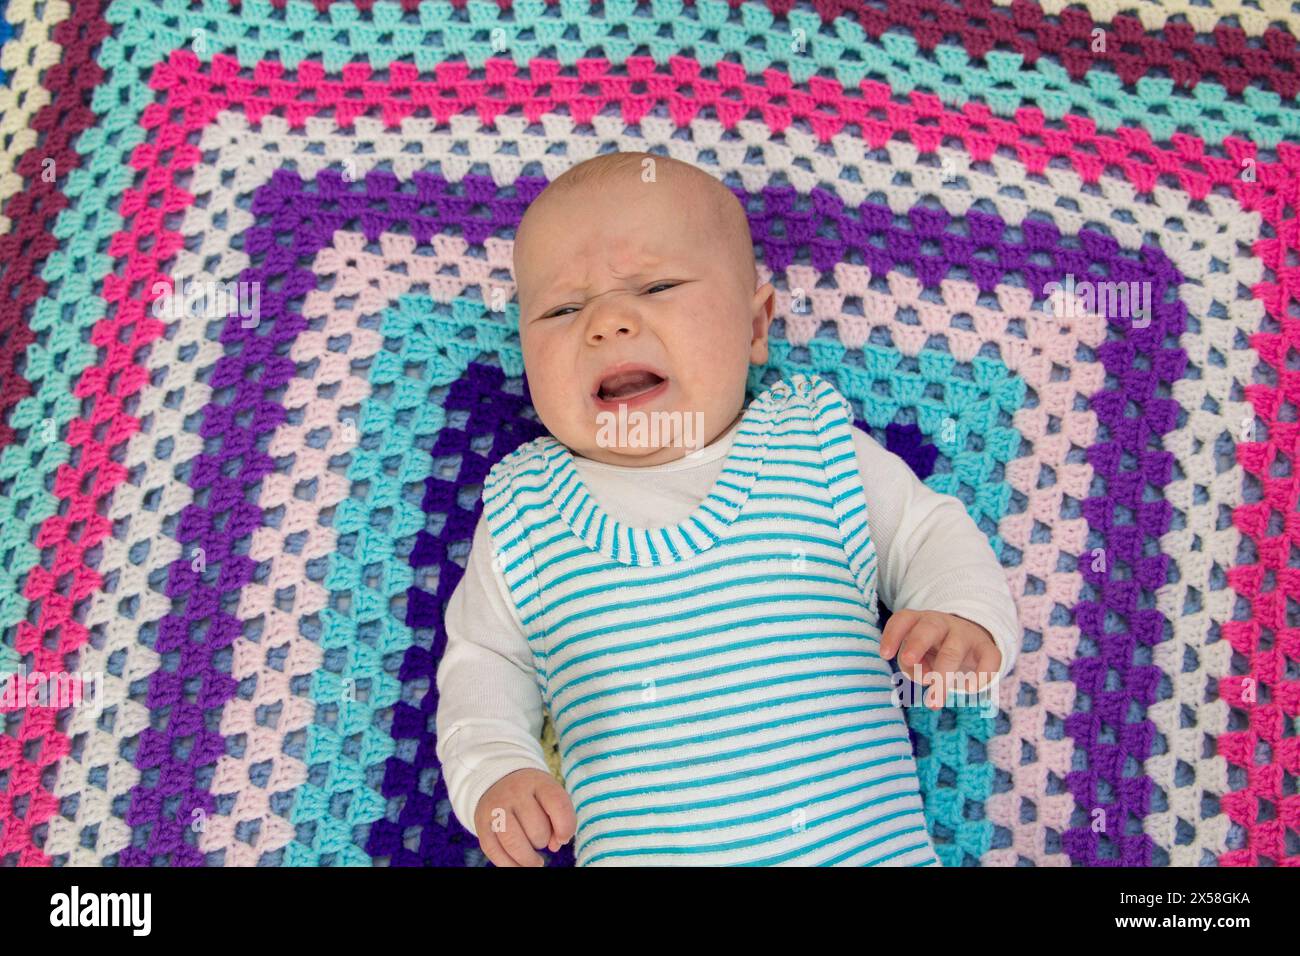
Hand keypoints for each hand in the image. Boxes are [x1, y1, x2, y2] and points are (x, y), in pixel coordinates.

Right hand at [474, 768, 576, 866]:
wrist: (498, 781)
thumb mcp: (549, 796)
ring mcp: (495, 809)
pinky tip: (519, 864)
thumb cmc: (533, 795)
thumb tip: (555, 845)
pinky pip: (495, 852)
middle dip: (543, 841)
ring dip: (528, 859)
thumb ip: (560, 818)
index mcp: (538, 782)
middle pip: (536, 829)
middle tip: (540, 838)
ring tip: (535, 861)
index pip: (558, 804)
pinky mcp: (481, 824)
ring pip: (514, 844)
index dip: (566, 827)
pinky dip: (510, 865)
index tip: (563, 838)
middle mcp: (514, 793)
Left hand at [878, 609, 1001, 709]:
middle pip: (928, 628)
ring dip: (942, 675)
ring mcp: (966, 635)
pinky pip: (989, 659)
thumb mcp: (918, 656)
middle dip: (917, 644)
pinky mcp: (988, 649)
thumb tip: (924, 677)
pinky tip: (969, 689)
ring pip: (953, 651)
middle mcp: (942, 624)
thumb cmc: (933, 651)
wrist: (971, 642)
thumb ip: (913, 665)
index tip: (885, 655)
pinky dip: (981, 675)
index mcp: (920, 621)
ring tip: (933, 703)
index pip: (904, 619)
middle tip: (907, 661)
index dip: (893, 635)